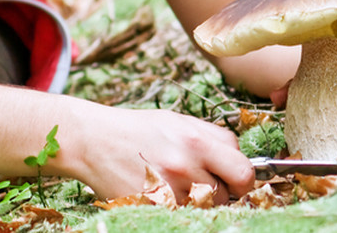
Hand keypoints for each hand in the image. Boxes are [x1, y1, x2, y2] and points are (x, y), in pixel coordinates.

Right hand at [78, 108, 254, 205]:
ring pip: (204, 208)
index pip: (243, 172)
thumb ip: (212, 137)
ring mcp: (167, 189)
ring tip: (177, 185)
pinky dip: (176, 208)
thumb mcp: (177, 121)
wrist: (93, 139)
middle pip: (225, 194)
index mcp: (196, 141)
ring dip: (197, 201)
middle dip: (219, 191)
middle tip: (201, 182)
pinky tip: (163, 194)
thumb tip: (240, 158)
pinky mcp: (151, 205)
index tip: (233, 179)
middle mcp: (184, 165)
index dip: (243, 179)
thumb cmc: (137, 128)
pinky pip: (180, 214)